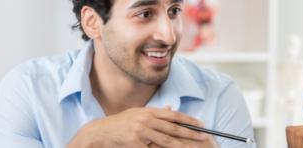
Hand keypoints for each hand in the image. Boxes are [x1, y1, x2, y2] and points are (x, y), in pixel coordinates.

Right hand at [67, 106, 206, 147]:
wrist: (99, 133)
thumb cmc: (119, 125)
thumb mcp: (136, 115)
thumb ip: (154, 114)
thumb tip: (170, 109)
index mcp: (147, 111)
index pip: (173, 115)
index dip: (188, 119)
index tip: (201, 124)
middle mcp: (145, 118)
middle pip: (172, 127)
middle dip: (190, 132)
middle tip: (203, 136)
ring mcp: (139, 130)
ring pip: (165, 140)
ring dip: (181, 145)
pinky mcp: (134, 142)